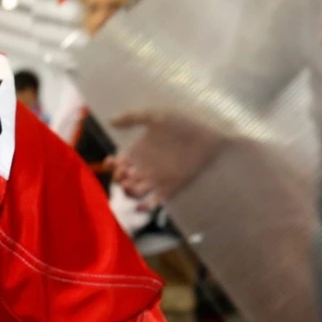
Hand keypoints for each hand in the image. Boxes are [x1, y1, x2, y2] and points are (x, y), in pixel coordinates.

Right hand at [108, 110, 226, 202]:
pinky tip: (141, 205)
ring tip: (130, 184)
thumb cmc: (185, 120)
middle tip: (124, 173)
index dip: (112, 165)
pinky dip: (146, 207)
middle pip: (124, 179)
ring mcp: (159, 178)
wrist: (210, 132)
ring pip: (136, 192)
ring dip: (128, 192)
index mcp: (140, 150)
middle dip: (118, 179)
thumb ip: (132, 117)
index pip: (119, 163)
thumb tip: (110, 121)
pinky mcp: (172, 187)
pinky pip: (155, 201)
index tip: (112, 161)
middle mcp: (147, 166)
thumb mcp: (155, 115)